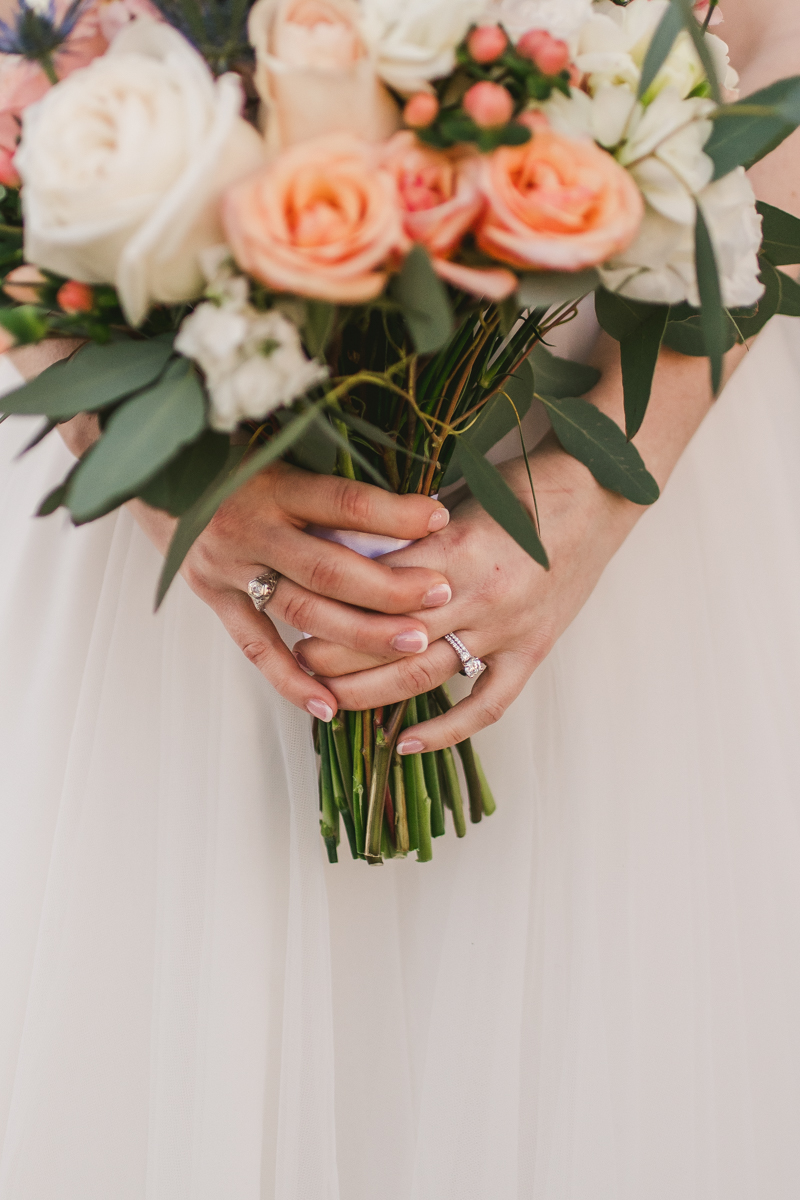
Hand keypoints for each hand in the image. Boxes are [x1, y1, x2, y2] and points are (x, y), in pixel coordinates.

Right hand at [127, 460, 452, 721]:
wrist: (148, 465)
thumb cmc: (226, 451)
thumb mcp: (273, 446)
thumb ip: (326, 477)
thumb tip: (403, 500)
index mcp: (270, 483)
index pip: (343, 502)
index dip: (395, 513)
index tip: (440, 518)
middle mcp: (248, 529)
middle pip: (329, 567)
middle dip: (390, 587)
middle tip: (441, 596)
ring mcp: (228, 568)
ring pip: (301, 611)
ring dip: (360, 633)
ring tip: (413, 644)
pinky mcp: (213, 596)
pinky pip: (255, 646)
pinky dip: (291, 678)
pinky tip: (329, 704)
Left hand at [295, 435, 642, 749]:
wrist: (601, 493)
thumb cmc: (527, 484)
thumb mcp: (459, 495)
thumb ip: (409, 530)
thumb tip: (349, 549)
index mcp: (454, 546)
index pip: (374, 587)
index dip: (330, 603)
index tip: (294, 608)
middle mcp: (478, 594)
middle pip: (388, 638)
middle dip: (335, 653)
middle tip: (297, 656)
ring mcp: (508, 629)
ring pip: (425, 675)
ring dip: (371, 691)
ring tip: (330, 697)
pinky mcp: (532, 651)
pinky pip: (487, 703)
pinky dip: (447, 731)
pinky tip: (405, 743)